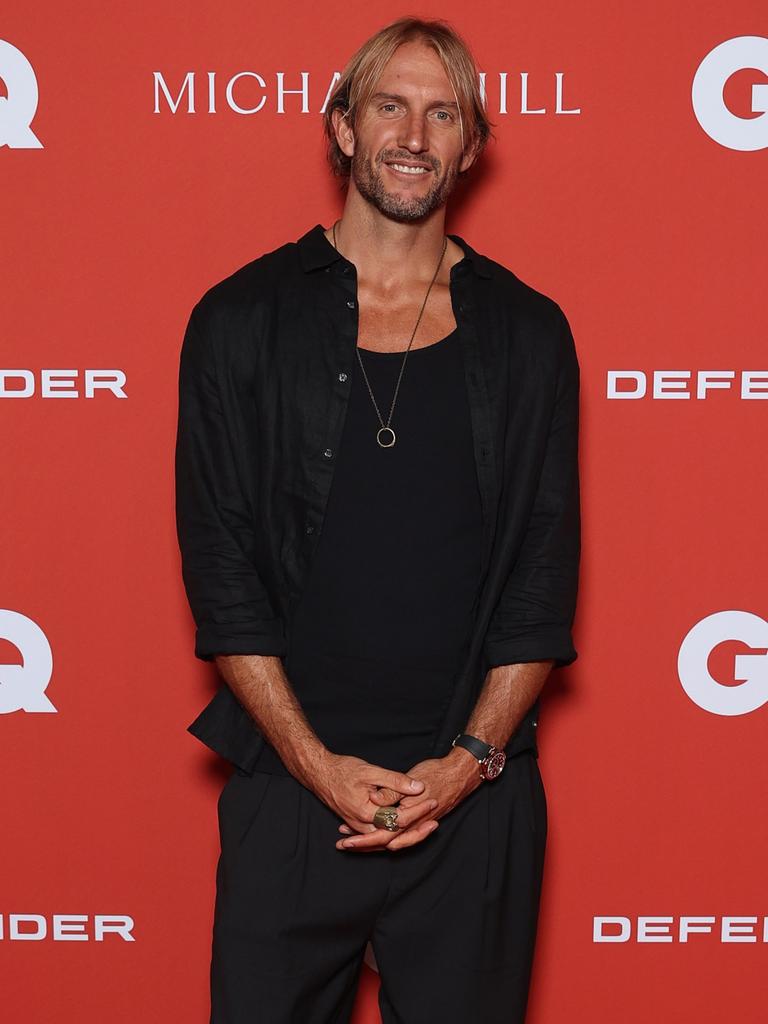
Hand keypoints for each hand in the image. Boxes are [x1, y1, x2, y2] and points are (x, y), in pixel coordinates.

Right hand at [309, 751, 437, 839]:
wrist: (320, 774)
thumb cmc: (343, 770)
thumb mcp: (371, 771)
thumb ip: (395, 781)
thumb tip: (418, 787)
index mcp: (367, 812)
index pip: (399, 818)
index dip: (418, 810)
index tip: (433, 800)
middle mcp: (363, 825)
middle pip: (395, 836)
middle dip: (416, 831)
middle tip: (434, 823)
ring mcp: (359, 827)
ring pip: (386, 839)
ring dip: (406, 835)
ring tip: (425, 827)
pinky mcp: (357, 825)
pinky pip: (377, 836)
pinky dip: (392, 835)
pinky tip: (404, 831)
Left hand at [336, 746, 481, 852]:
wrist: (460, 773)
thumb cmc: (437, 773)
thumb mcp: (414, 777)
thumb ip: (394, 790)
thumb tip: (375, 800)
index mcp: (412, 816)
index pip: (385, 835)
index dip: (364, 839)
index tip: (347, 840)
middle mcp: (415, 825)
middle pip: (386, 842)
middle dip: (364, 845)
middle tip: (343, 845)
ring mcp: (418, 824)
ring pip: (392, 840)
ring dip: (372, 841)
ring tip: (352, 841)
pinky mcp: (419, 820)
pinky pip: (400, 834)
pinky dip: (384, 834)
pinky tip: (373, 831)